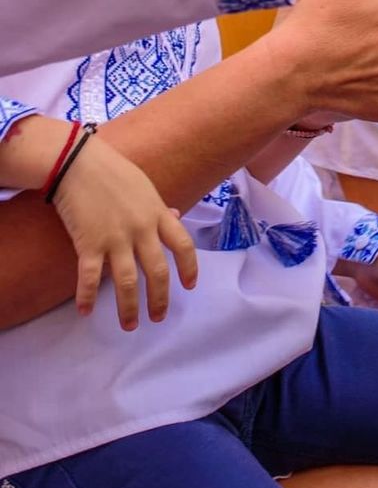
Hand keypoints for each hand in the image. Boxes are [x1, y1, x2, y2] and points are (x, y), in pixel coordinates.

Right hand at [52, 137, 198, 329]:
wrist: (79, 162)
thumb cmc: (112, 171)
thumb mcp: (144, 186)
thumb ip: (159, 206)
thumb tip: (175, 216)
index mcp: (157, 213)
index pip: (183, 245)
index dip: (189, 268)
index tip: (189, 286)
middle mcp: (142, 229)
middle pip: (158, 271)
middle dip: (160, 299)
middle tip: (157, 318)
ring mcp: (116, 238)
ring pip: (128, 282)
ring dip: (128, 308)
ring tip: (129, 325)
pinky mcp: (89, 243)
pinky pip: (90, 277)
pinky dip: (87, 297)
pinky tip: (85, 311)